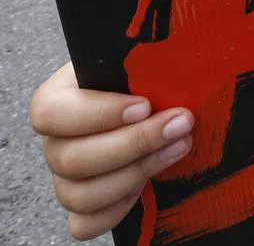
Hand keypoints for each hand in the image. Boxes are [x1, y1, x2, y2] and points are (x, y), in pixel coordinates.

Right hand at [29, 62, 193, 241]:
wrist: (159, 100)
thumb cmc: (148, 73)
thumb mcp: (143, 58)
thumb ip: (147, 60)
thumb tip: (177, 54)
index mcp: (59, 98)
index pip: (50, 112)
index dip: (97, 113)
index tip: (145, 105)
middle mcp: (56, 140)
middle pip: (71, 159)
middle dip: (135, 143)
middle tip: (180, 123)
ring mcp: (65, 177)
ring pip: (79, 194)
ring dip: (136, 172)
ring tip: (178, 146)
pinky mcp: (83, 205)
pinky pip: (85, 223)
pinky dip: (118, 209)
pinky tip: (147, 186)